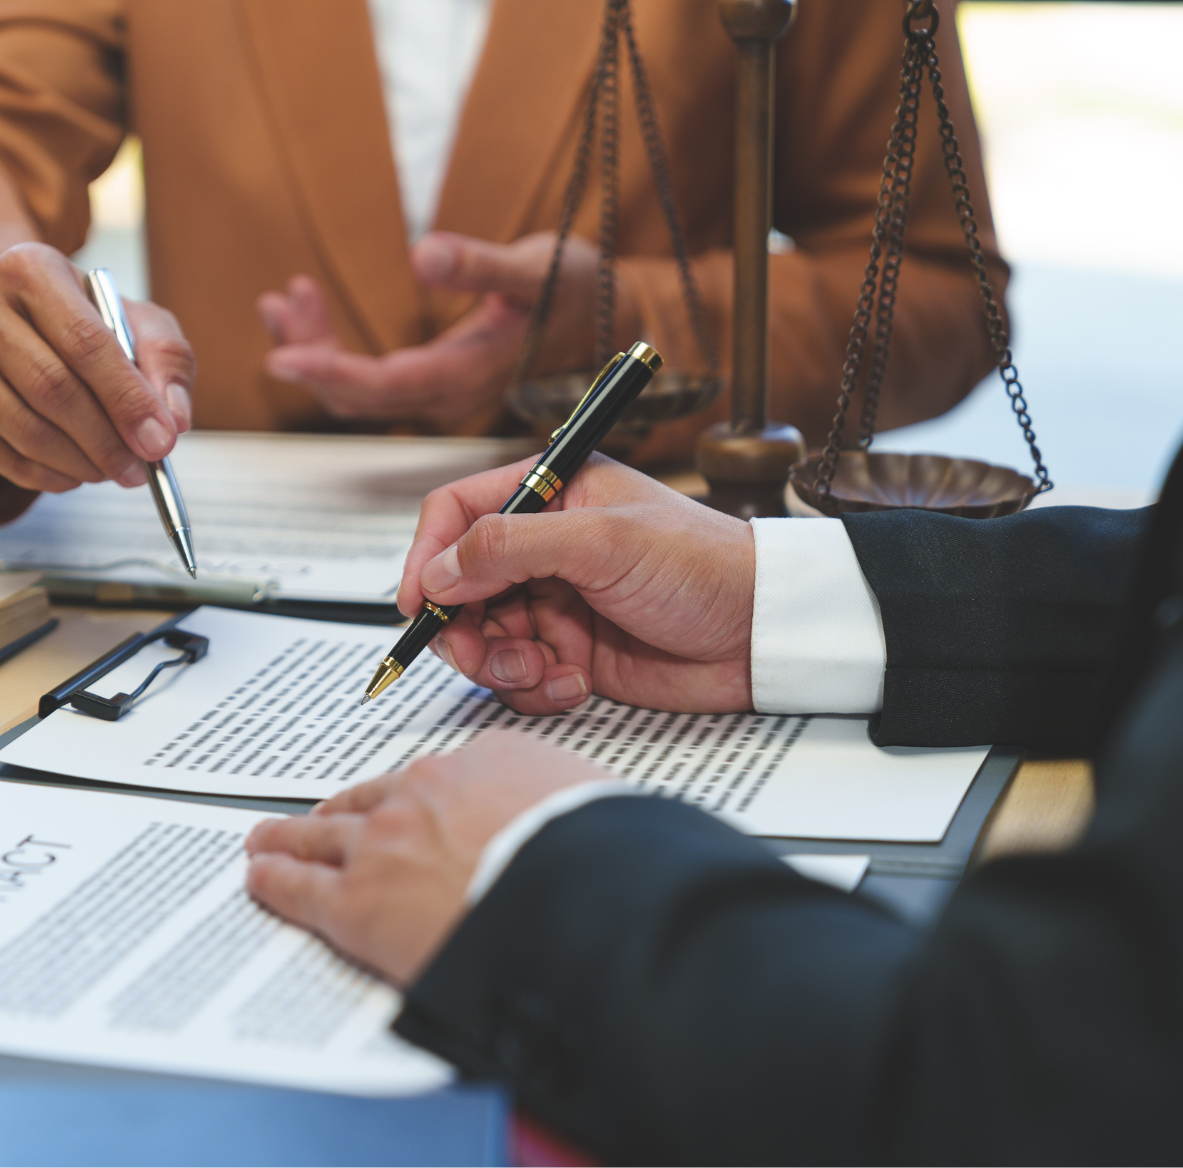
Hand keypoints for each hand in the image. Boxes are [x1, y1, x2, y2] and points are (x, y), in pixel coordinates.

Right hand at [0, 243, 194, 492]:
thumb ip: (166, 359)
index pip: (84, 341)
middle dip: (105, 439)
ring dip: (80, 463)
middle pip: (51, 388)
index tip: (161, 442)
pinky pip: (2, 455)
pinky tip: (77, 472)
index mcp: (30, 269)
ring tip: (113, 470)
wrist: (10, 320)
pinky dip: (48, 475)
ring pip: (24, 428)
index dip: (126, 398)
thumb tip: (173, 421)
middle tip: (141, 469)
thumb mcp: (135, 319)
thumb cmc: (82, 320)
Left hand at [245, 732, 608, 984]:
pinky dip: (275, 881)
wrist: (581, 902)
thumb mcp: (598, 805)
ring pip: (320, 836)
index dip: (413, 797)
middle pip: (368, 799)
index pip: (435, 777)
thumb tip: (596, 821)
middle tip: (317, 820)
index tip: (408, 806)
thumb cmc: (603, 860)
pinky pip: (300, 886)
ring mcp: (383, 842)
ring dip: (290, 838)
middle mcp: (424, 791)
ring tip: (268, 841)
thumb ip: (572, 805)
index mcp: (484, 762)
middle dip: (339, 812)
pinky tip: (260, 879)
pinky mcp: (356, 900)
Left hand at [256, 231, 628, 431]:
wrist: (608, 319)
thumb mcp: (535, 267)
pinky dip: (333, 348)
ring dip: (315, 348)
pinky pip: (370, 377)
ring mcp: (439, 390)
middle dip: (310, 356)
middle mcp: (448, 393)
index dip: (331, 375)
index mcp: (469, 373)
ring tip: (283, 300)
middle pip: (359, 397)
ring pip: (359, 390)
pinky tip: (307, 309)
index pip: (387, 386)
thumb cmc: (576, 291)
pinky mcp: (433, 378)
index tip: (282, 359)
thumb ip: (480, 265)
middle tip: (277, 305)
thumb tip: (422, 254)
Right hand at [399, 455, 755, 713]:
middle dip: (462, 626)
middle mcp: (544, 547)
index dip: (427, 557)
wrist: (764, 634)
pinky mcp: (570, 652)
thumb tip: (439, 569)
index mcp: (549, 495)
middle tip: (481, 654)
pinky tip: (577, 682)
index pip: (457, 514)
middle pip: (458, 586)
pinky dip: (536, 687)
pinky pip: (520, 676)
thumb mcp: (603, 542)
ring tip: (543, 669)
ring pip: (483, 638)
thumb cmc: (704, 566)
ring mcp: (554, 602)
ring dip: (500, 663)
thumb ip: (511, 546)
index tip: (418, 602)